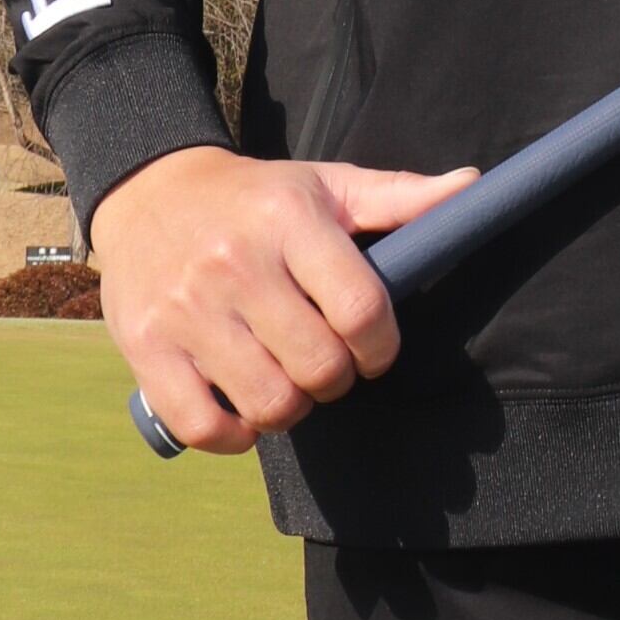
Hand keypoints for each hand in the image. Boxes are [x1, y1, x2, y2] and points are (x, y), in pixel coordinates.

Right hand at [88, 144, 477, 456]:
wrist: (149, 192)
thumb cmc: (257, 198)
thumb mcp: (328, 184)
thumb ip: (401, 196)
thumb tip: (473, 187)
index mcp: (289, 220)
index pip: (361, 309)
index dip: (383, 346)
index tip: (376, 348)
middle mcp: (235, 264)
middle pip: (319, 366)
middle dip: (338, 379)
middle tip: (328, 364)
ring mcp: (186, 310)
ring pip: (269, 403)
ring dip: (292, 408)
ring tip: (288, 381)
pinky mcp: (145, 347)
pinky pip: (203, 425)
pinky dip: (234, 435)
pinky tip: (244, 409)